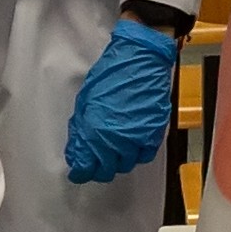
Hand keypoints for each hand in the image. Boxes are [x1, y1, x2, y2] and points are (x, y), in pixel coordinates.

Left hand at [64, 15, 182, 183]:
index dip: (80, 171)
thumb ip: (81, 128)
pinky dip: (137, 154)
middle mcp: (116, 139)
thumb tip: (77, 147)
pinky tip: (131, 147)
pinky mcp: (153, 132)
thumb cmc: (112, 74)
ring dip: (117, 161)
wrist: (141, 60)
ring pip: (125, 164)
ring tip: (113, 153)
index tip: (79, 171)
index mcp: (95, 131)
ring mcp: (137, 137)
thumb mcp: (86, 100)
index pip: (85, 166)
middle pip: (106, 170)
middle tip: (94, 164)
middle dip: (98, 169)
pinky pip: (144, 155)